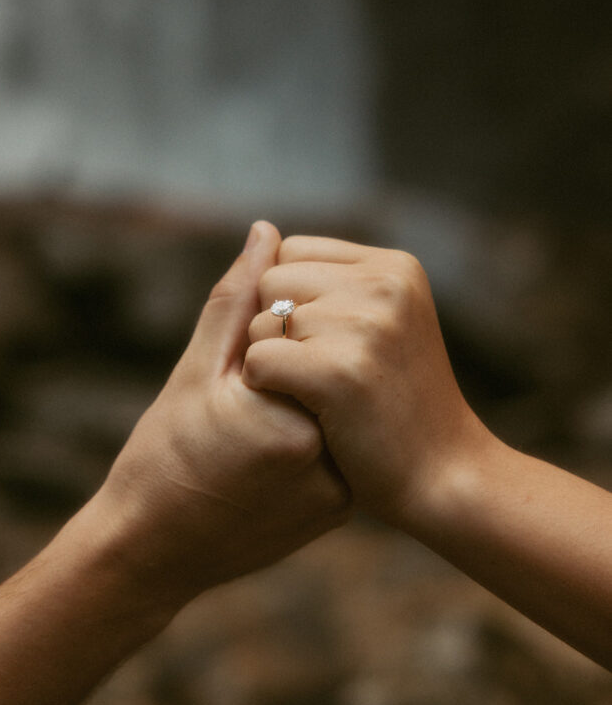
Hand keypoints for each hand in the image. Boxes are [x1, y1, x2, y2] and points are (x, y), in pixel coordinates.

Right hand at [97, 223, 349, 611]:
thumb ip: (235, 299)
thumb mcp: (194, 371)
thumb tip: (266, 230)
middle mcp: (330, 463)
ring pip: (334, 404)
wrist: (149, 552)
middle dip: (287, 366)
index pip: (306, 335)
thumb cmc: (161, 457)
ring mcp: (341, 495)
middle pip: (325, 370)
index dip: (262, 340)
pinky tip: (264, 452)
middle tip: (238, 405)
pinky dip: (309, 430)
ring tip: (248, 432)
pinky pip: (337, 443)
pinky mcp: (340, 510)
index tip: (230, 380)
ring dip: (300, 396)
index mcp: (294, 423)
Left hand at [242, 235, 488, 526]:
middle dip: (277, 326)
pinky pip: (257, 359)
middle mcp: (383, 284)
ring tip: (320, 392)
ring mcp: (365, 326)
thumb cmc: (400, 401)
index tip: (324, 341)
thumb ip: (330, 279)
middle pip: (272, 280)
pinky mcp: (341, 371)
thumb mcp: (381, 321)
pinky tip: (304, 408)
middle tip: (319, 369)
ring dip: (273, 361)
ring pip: (260, 322)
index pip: (293, 250)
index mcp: (394, 266)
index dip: (291, 299)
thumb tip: (260, 230)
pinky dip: (266, 389)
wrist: (446, 474)